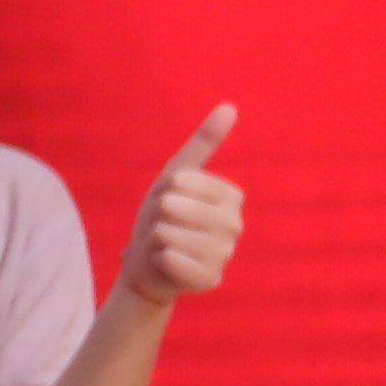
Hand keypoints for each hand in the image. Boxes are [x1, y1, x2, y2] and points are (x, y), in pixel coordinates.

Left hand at [124, 103, 244, 306]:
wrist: (149, 265)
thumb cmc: (163, 217)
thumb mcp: (175, 177)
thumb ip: (203, 143)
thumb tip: (229, 106)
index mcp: (231, 196)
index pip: (181, 181)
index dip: (164, 192)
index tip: (171, 203)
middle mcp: (236, 224)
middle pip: (174, 207)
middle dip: (158, 216)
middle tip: (165, 226)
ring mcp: (226, 254)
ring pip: (170, 234)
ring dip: (157, 240)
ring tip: (167, 245)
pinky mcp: (211, 280)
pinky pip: (173, 261)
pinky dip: (160, 261)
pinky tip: (169, 263)